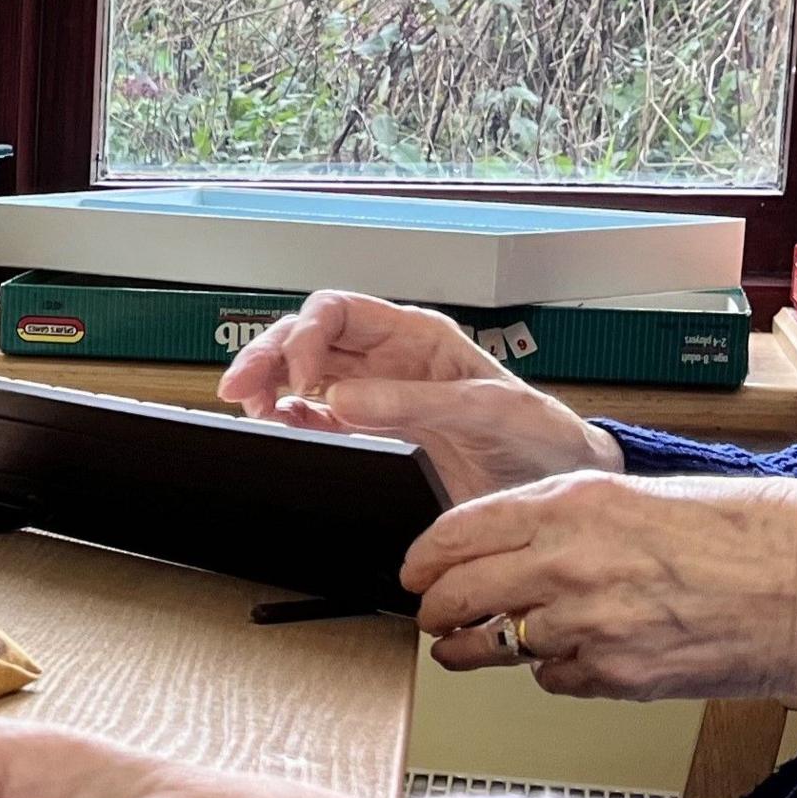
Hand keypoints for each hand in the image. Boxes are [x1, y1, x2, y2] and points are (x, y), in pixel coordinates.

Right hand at [216, 291, 621, 497]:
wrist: (555, 485)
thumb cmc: (537, 434)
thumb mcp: (484, 409)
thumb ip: (412, 401)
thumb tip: (342, 398)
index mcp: (414, 337)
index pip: (338, 312)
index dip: (307, 336)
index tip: (301, 378)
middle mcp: (387, 362)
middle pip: (307, 340)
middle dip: (268, 356)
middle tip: (241, 386)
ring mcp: (375, 400)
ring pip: (302, 377)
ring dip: (270, 387)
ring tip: (252, 407)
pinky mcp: (372, 439)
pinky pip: (316, 422)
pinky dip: (289, 423)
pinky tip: (278, 427)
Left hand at [405, 472, 796, 728]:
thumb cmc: (771, 535)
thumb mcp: (659, 493)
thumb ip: (587, 514)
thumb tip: (538, 531)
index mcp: (579, 503)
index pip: (458, 531)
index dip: (425, 555)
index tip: (415, 568)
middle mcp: (570, 563)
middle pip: (454, 595)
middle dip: (434, 608)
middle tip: (432, 614)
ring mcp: (589, 627)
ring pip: (493, 647)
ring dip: (475, 649)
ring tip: (472, 648)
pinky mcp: (617, 679)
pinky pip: (553, 680)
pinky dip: (553, 673)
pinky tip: (573, 659)